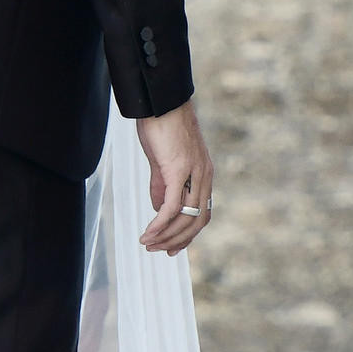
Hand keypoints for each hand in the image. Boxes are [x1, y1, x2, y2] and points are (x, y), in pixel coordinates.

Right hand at [136, 101, 212, 255]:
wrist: (161, 101)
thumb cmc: (162, 126)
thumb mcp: (163, 161)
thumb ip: (162, 185)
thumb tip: (159, 209)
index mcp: (204, 174)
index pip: (203, 214)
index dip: (189, 234)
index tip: (172, 248)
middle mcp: (205, 176)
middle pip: (197, 222)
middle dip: (177, 241)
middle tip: (157, 250)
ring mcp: (194, 174)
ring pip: (185, 218)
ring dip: (166, 236)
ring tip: (148, 244)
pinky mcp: (179, 170)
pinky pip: (171, 207)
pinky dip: (159, 224)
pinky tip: (148, 232)